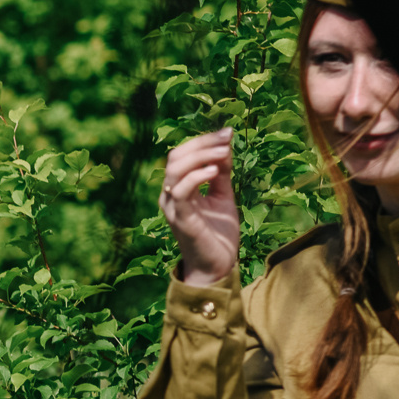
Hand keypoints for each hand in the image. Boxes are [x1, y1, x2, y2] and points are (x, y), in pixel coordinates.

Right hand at [162, 128, 240, 288]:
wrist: (217, 265)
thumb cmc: (217, 233)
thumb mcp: (222, 196)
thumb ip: (220, 173)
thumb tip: (225, 145)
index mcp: (179, 188)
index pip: (182, 155)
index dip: (203, 140)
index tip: (227, 132)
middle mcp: (170, 195)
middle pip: (176, 157)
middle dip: (202, 143)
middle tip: (226, 137)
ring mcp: (173, 207)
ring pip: (175, 170)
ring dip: (201, 156)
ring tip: (223, 151)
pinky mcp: (181, 218)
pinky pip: (181, 191)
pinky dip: (196, 177)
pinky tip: (214, 171)